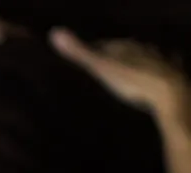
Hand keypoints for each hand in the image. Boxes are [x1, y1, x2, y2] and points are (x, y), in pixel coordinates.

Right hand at [50, 28, 189, 119]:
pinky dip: (155, 66)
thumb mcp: (100, 67)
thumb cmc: (131, 80)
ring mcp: (156, 58)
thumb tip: (54, 32)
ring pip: (141, 54)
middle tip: (103, 63)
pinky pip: (161, 64)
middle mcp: (139, 47)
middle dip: (113, 54)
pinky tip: (153, 71)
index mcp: (121, 46)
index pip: (103, 45)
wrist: (167, 90)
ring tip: (124, 69)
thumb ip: (79, 53)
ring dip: (133, 59)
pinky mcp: (168, 71)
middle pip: (122, 48)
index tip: (85, 57)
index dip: (93, 50)